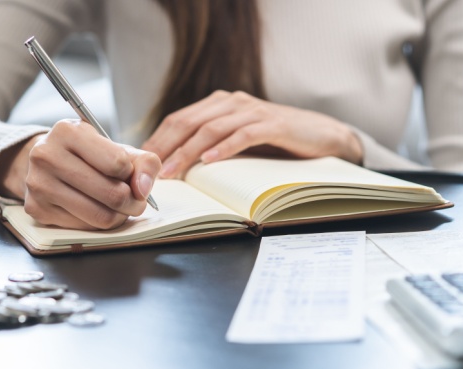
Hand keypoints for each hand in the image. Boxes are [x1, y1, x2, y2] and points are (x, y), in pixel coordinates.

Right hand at [0, 119, 160, 229]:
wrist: (46, 163)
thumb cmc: (87, 155)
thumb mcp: (116, 147)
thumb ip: (143, 162)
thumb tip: (142, 190)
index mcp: (68, 131)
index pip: (118, 163)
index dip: (131, 174)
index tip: (127, 174)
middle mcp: (47, 155)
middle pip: (112, 194)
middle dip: (132, 202)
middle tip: (134, 200)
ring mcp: (39, 184)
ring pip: (100, 216)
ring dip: (119, 216)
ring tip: (118, 207)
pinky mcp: (37, 209)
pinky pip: (84, 228)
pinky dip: (98, 223)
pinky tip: (96, 211)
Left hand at [142, 90, 362, 178]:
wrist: (323, 136)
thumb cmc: (276, 143)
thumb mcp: (237, 142)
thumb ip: (210, 147)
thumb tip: (174, 168)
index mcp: (218, 105)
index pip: (178, 120)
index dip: (157, 140)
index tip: (140, 163)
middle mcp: (231, 103)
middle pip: (188, 123)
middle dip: (165, 148)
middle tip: (149, 171)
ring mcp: (252, 111)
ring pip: (211, 130)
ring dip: (188, 152)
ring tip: (173, 171)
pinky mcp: (273, 124)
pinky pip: (243, 135)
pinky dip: (225, 148)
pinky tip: (210, 161)